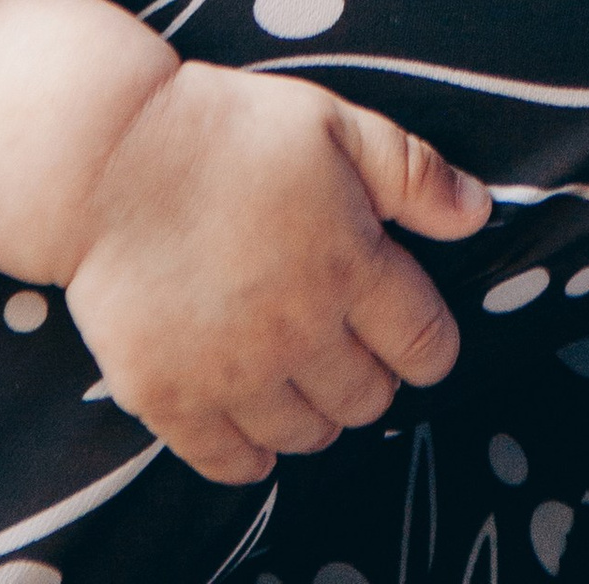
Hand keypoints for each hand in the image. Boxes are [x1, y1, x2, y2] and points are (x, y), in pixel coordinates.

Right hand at [0, 0, 489, 488]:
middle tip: (348, 346)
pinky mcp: (170, 397)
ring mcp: (233, 373)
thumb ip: (414, 174)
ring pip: (306, 436)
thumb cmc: (228, 130)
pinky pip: (229, 464)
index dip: (429, 344)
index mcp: (350, 266)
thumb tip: (481, 214)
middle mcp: (299, 332)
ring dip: (315, 415)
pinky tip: (251, 424)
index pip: (426, 346)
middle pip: (368, 401)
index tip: (412, 331)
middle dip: (371, 379)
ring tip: (298, 374)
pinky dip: (250, 456)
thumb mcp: (336, 124)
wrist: (108, 155)